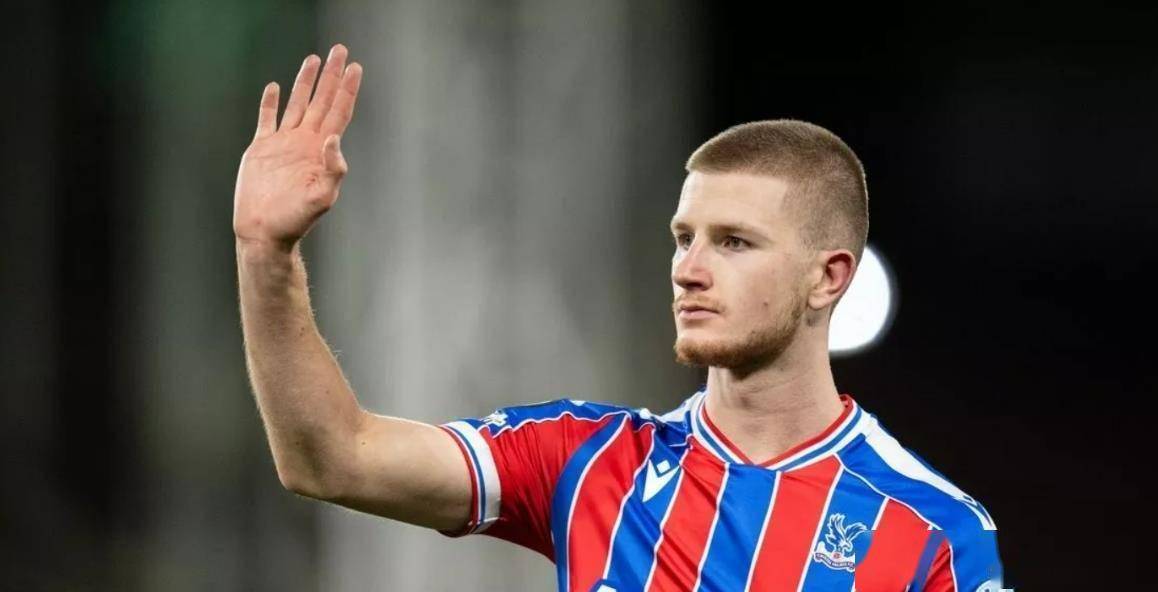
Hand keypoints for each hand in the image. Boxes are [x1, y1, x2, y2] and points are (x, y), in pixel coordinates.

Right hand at [233, 44, 362, 250]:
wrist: (264, 232)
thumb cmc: (295, 220)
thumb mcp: (321, 197)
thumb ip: (333, 169)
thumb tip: (335, 139)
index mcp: (321, 151)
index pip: (339, 112)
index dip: (347, 90)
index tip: (355, 67)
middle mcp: (305, 142)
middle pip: (322, 100)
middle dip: (331, 76)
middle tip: (340, 49)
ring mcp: (284, 144)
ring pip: (297, 104)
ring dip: (305, 81)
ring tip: (313, 59)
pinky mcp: (262, 149)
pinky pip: (266, 119)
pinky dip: (270, 103)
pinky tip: (274, 88)